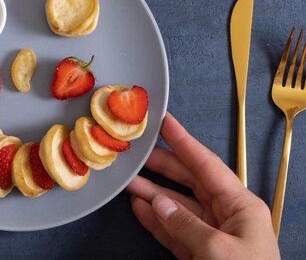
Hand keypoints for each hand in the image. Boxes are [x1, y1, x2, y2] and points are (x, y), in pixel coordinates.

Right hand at [127, 113, 279, 259]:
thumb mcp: (219, 250)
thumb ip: (186, 224)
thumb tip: (157, 203)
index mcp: (240, 205)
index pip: (206, 165)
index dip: (183, 141)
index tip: (164, 122)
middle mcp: (225, 215)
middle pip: (188, 181)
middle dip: (162, 166)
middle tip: (137, 151)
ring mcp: (210, 234)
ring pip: (175, 205)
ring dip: (151, 193)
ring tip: (127, 180)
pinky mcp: (198, 253)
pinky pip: (173, 229)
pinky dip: (155, 219)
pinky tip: (138, 207)